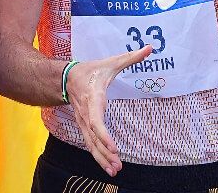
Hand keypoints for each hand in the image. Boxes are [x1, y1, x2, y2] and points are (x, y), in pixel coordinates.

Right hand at [65, 45, 152, 175]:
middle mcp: (87, 114)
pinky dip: (99, 156)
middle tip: (118, 165)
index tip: (113, 147)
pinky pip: (90, 144)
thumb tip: (150, 48)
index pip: (96, 120)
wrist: (66, 78)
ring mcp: (84, 122)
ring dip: (102, 158)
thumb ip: (131, 58)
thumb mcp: (110, 62)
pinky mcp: (84, 127)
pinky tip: (108, 167)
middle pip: (94, 137)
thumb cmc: (91, 71)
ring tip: (115, 170)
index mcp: (93, 98)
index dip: (103, 134)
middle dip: (105, 153)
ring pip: (91, 144)